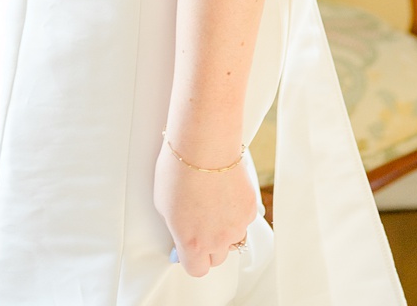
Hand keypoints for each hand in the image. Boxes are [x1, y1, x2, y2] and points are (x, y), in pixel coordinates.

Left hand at [154, 136, 259, 277]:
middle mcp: (217, 240)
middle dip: (210, 246)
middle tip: (202, 225)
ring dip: (227, 230)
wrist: (205, 145)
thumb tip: (181, 234)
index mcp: (192, 244)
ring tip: (216, 207)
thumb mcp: (165, 209)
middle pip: (218, 257)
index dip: (193, 259)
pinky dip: (238, 212)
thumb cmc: (180, 171)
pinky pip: (245, 219)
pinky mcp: (251, 207)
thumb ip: (177, 230)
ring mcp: (237, 224)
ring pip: (234, 238)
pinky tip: (227, 195)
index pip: (197, 270)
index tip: (190, 249)